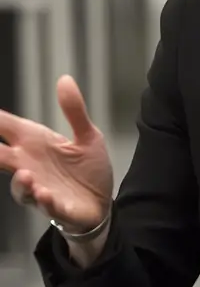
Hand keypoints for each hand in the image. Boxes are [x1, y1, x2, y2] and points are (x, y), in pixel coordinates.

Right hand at [0, 76, 112, 230]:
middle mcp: (31, 166)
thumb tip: (64, 79)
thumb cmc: (88, 169)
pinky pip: (46, 206)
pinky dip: (44, 201)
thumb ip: (74, 111)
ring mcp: (41, 188)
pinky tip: (46, 194)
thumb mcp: (88, 136)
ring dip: (20, 183)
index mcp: (36, 144)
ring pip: (21, 187)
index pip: (5, 128)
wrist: (103, 203)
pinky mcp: (57, 207)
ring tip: (25, 175)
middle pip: (1, 158)